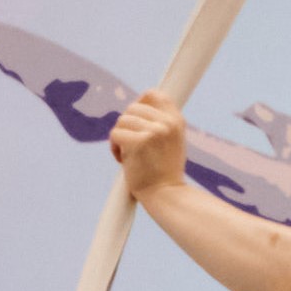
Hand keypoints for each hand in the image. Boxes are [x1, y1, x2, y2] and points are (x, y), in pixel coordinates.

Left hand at [108, 90, 188, 209]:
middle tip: (131, 145)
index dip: (140, 102)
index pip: (153, 95)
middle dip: (127, 125)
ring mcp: (154, 131)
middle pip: (133, 107)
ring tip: (128, 155)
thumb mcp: (172, 141)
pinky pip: (115, 133)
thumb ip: (160, 123)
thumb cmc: (165, 173)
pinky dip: (114, 147)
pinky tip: (122, 160)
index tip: (135, 119)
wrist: (166, 195)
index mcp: (176, 120)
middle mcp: (167, 123)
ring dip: (120, 137)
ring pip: (122, 120)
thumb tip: (138, 106)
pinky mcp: (138, 142)